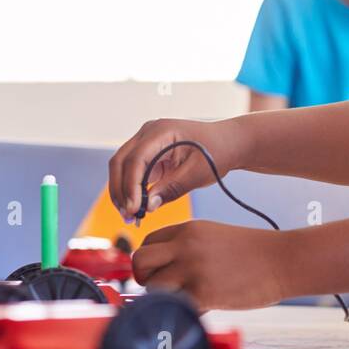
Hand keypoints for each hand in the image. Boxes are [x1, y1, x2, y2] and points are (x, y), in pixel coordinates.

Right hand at [108, 118, 243, 219]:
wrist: (228, 143)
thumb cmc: (218, 152)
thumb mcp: (198, 172)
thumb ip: (172, 188)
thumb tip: (148, 206)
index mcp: (161, 131)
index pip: (136, 159)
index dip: (131, 185)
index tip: (134, 208)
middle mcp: (148, 134)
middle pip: (120, 162)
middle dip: (120, 190)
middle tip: (128, 215)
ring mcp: (146, 143)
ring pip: (122, 168)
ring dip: (122, 192)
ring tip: (130, 216)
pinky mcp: (149, 155)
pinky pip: (132, 173)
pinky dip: (131, 190)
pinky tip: (136, 209)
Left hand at [131, 220, 287, 310]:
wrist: (283, 260)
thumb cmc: (254, 253)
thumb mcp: (216, 237)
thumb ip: (188, 248)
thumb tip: (166, 272)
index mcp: (188, 229)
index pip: (147, 243)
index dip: (150, 262)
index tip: (162, 273)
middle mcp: (185, 246)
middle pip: (140, 262)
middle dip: (146, 278)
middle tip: (163, 289)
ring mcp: (193, 269)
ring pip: (152, 287)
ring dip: (163, 298)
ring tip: (186, 299)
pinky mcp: (203, 293)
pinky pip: (175, 307)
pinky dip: (182, 312)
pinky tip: (201, 308)